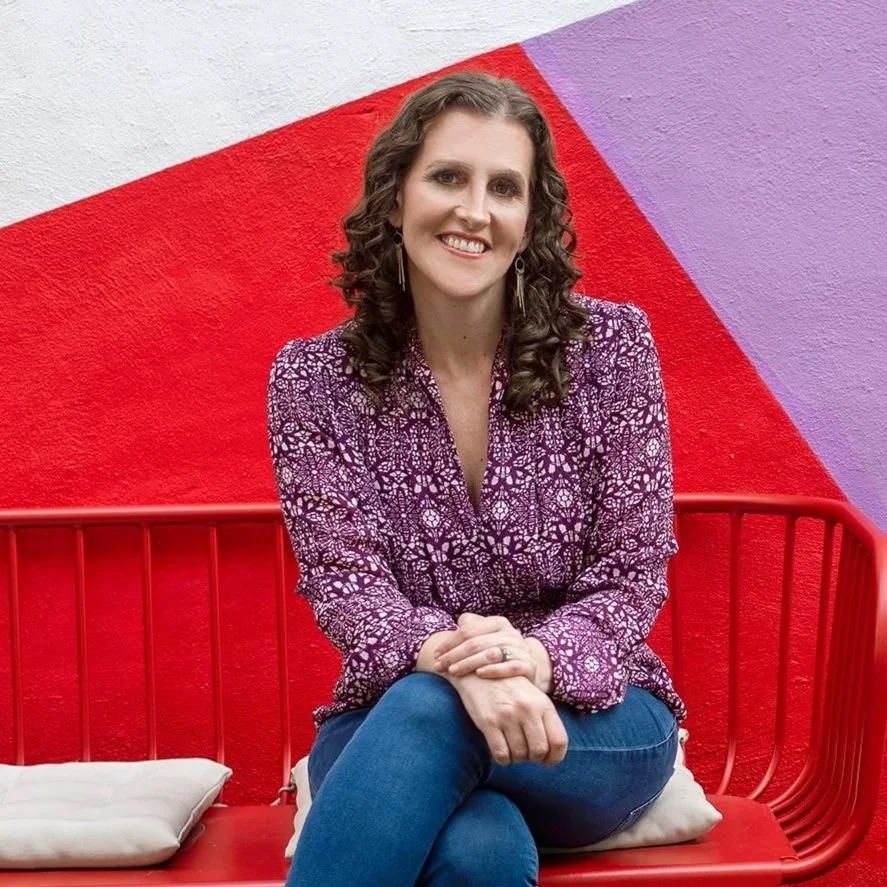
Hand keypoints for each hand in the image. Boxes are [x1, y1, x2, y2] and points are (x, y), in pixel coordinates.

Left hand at [433, 613, 536, 681]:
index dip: (449, 643)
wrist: (529, 667)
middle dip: (454, 655)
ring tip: (453, 671)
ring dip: (469, 663)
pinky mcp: (528, 666)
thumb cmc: (500, 652)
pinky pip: (510, 667)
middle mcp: (510, 633)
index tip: (436, 655)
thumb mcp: (488, 637)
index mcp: (497, 623)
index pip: (468, 630)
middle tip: (439, 667)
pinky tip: (479, 674)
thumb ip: (473, 628)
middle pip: (476, 643)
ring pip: (491, 654)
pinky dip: (494, 670)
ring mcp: (520, 649)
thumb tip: (460, 621)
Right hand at [452, 672, 567, 766]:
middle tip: (525, 753)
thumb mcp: (534, 698)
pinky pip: (501, 754)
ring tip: (512, 748)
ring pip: (520, 755)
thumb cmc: (511, 690)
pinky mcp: (488, 721)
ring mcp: (508, 715)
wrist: (479, 671)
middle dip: (533, 758)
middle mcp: (527, 709)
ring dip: (517, 758)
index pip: (559, 741)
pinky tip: (501, 750)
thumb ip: (545, 721)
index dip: (554, 758)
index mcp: (543, 704)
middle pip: (539, 751)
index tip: (546, 761)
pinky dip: (503, 759)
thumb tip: (553, 753)